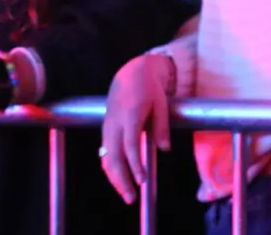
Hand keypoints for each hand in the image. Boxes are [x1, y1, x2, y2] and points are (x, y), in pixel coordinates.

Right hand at [100, 54, 173, 204]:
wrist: (130, 73)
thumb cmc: (148, 88)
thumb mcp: (161, 103)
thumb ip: (162, 126)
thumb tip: (165, 149)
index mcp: (130, 114)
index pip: (130, 145)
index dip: (134, 164)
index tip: (141, 180)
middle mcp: (115, 122)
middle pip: (114, 156)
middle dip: (121, 179)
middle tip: (131, 198)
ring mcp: (108, 126)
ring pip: (106, 158)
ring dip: (114, 178)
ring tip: (126, 195)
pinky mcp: (106, 129)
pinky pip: (105, 153)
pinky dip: (111, 169)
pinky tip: (119, 181)